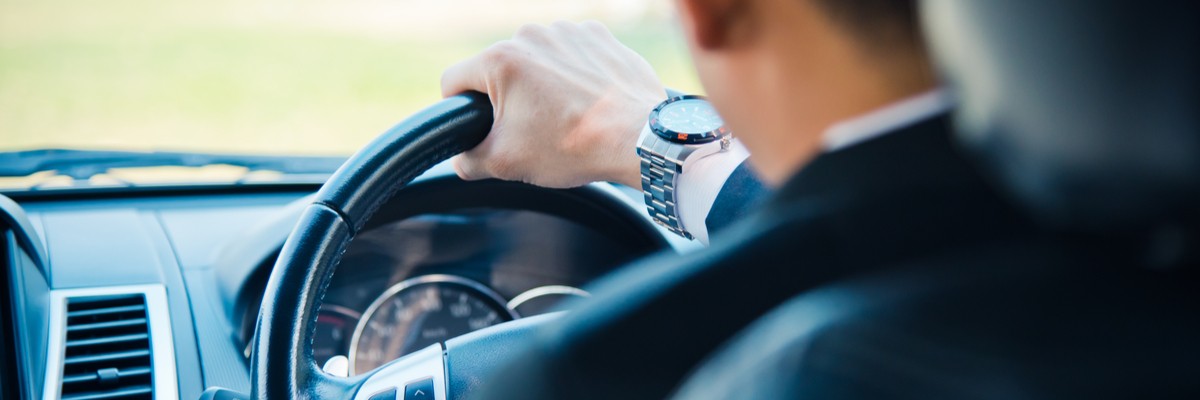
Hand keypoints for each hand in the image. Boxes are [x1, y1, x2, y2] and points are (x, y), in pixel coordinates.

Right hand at [441, 21, 664, 187]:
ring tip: (563, 116)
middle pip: (499, 69)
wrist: (638, 138)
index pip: (453, 80)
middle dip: (506, 98)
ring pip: (537, 60)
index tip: (475, 127)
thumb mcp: (506, 162)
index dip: (457, 109)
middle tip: (529, 130)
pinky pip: (572, 54)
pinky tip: (586, 101)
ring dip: (541, 84)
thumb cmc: (573, 146)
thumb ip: (469, 159)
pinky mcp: (599, 37)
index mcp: (501, 59)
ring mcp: (569, 32)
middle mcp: (532, 35)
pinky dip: (574, 75)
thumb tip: (462, 159)